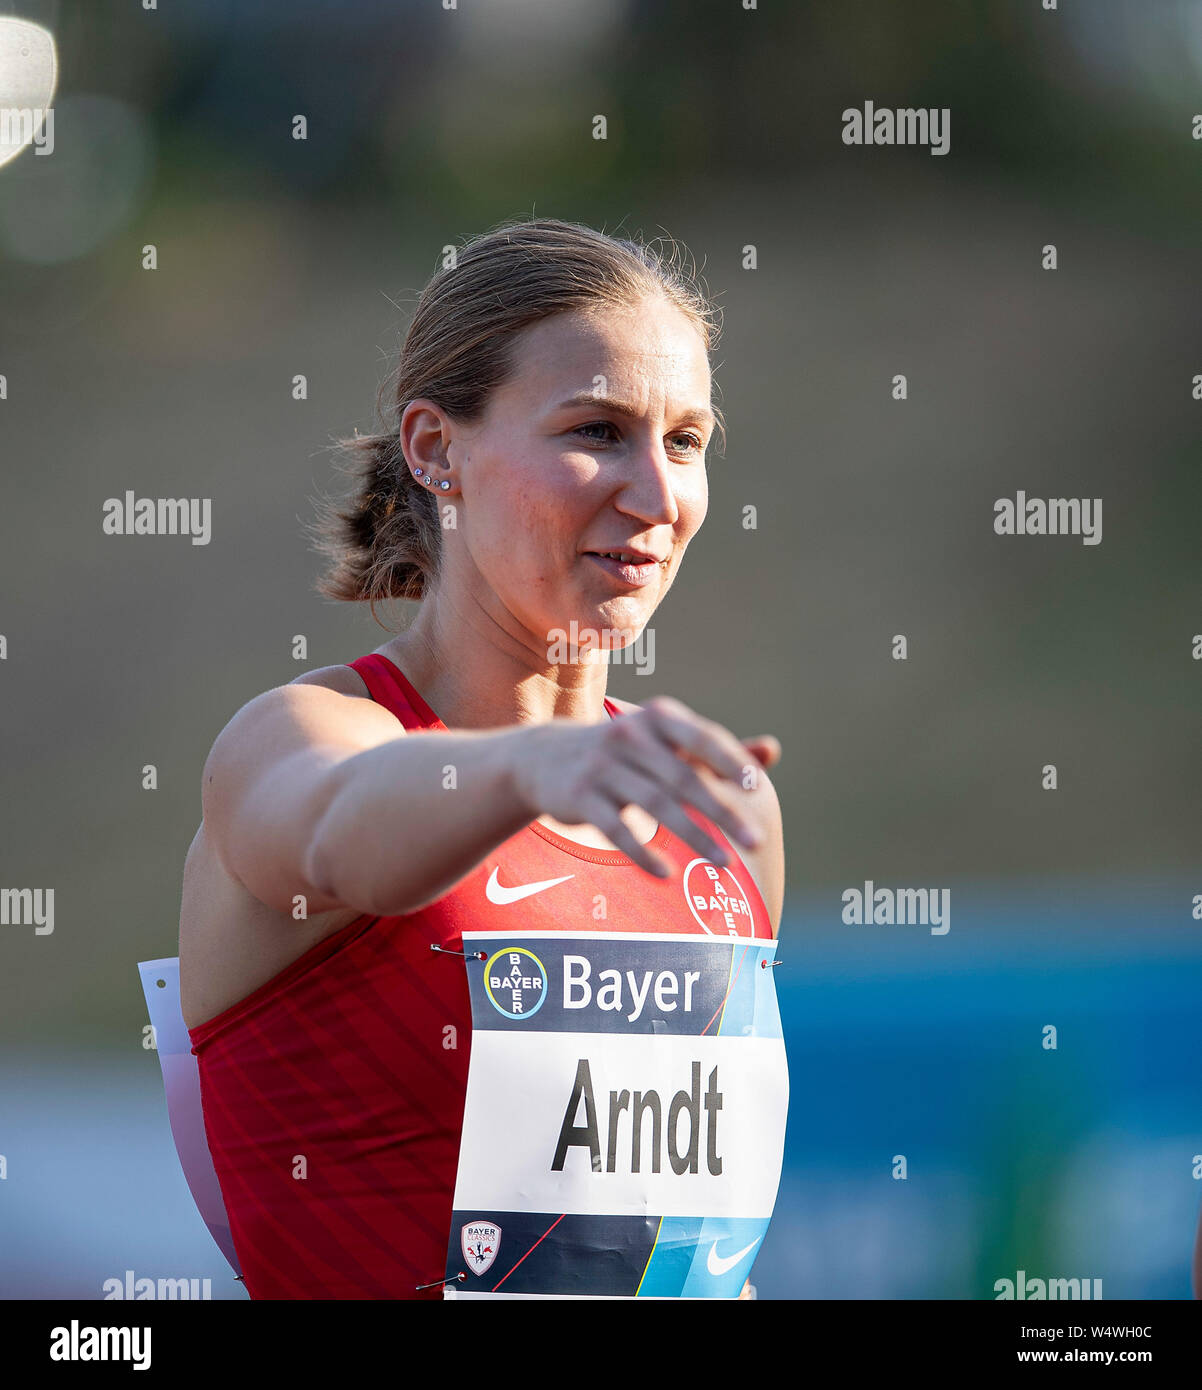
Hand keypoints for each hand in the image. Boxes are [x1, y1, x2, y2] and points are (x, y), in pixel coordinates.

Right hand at [511, 695, 780, 877]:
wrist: (542, 757)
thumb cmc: (622, 751)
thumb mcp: (663, 741)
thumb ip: (714, 749)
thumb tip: (772, 750)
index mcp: (657, 719)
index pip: (701, 737)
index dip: (730, 760)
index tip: (756, 786)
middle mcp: (629, 736)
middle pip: (682, 778)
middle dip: (722, 812)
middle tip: (756, 841)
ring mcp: (602, 767)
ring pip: (655, 805)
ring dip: (694, 837)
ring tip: (725, 864)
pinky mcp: (580, 797)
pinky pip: (616, 829)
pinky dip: (642, 853)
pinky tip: (667, 874)